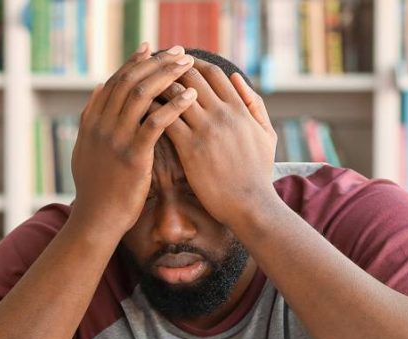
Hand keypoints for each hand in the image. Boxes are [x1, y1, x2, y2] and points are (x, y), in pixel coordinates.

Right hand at [68, 45, 198, 236]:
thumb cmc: (96, 189)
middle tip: (178, 52)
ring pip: (142, 94)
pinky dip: (174, 105)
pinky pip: (156, 122)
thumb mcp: (85, 149)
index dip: (134, 63)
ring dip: (167, 76)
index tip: (152, 49)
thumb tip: (100, 87)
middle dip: (156, 63)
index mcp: (91, 121)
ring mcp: (116, 139)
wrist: (96, 220)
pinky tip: (190, 96)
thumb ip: (90, 118)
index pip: (115, 81)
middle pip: (130, 81)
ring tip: (188, 66)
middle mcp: (101, 125)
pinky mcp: (133, 156)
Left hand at [158, 61, 277, 226]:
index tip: (178, 66)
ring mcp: (206, 130)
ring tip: (144, 90)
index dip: (193, 65)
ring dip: (158, 89)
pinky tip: (142, 114)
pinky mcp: (190, 149)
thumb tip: (236, 77)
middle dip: (170, 71)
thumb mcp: (266, 133)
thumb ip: (254, 103)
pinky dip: (152, 112)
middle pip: (190, 78)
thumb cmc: (258, 172)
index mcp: (239, 108)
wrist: (250, 204)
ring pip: (175, 96)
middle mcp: (222, 113)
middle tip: (154, 73)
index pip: (212, 73)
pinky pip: (165, 121)